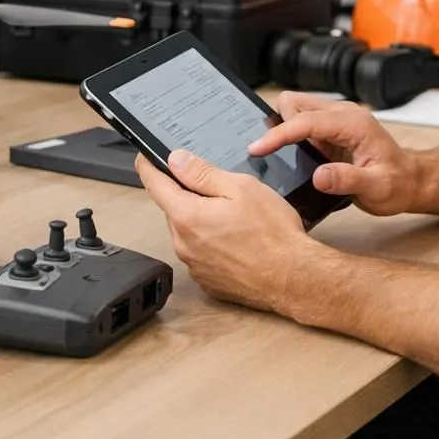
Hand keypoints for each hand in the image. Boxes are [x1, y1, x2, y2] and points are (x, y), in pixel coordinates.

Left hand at [135, 150, 314, 313]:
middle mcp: (183, 244)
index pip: (155, 185)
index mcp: (187, 216)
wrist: (293, 277)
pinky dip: (211, 243)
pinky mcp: (207, 280)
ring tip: (237, 219)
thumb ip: (202, 174)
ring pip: (188, 232)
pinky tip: (238, 241)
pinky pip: (200, 253)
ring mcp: (194, 265)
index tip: (145, 158)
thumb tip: (175, 161)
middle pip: (174, 209)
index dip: (149, 167)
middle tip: (221, 191)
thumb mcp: (240, 188)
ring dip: (202, 221)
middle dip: (189, 196)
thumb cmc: (272, 233)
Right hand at [248, 92, 419, 216]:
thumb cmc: (397, 184)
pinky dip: (290, 135)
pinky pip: (301, 123)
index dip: (279, 133)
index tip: (257, 148)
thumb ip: (348, 180)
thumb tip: (318, 176)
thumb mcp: (377, 188)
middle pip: (295, 103)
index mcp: (354, 123)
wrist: (411, 181)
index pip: (306, 120)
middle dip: (278, 125)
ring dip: (283, 128)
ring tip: (276, 156)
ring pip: (295, 109)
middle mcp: (343, 114)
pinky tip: (289, 157)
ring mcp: (336, 119)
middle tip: (270, 154)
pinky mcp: (330, 129)